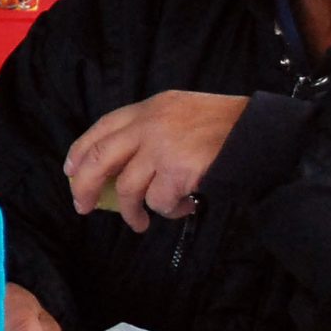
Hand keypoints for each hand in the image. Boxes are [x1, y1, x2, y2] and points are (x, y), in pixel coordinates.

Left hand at [64, 91, 250, 232]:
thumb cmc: (224, 126)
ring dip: (132, 212)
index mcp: (149, 108)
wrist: (259, 132)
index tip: (71, 170)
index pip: (101, 128)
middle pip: (99, 158)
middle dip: (84, 186)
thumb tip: (120, 166)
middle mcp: (149, 124)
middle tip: (82, 206)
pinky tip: (184, 207)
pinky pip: (159, 202)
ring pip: (127, 189)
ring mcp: (161, 147)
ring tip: (140, 222)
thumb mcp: (180, 111)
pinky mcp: (177, 170)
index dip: (81, 151)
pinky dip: (168, 211)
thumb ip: (150, 129)